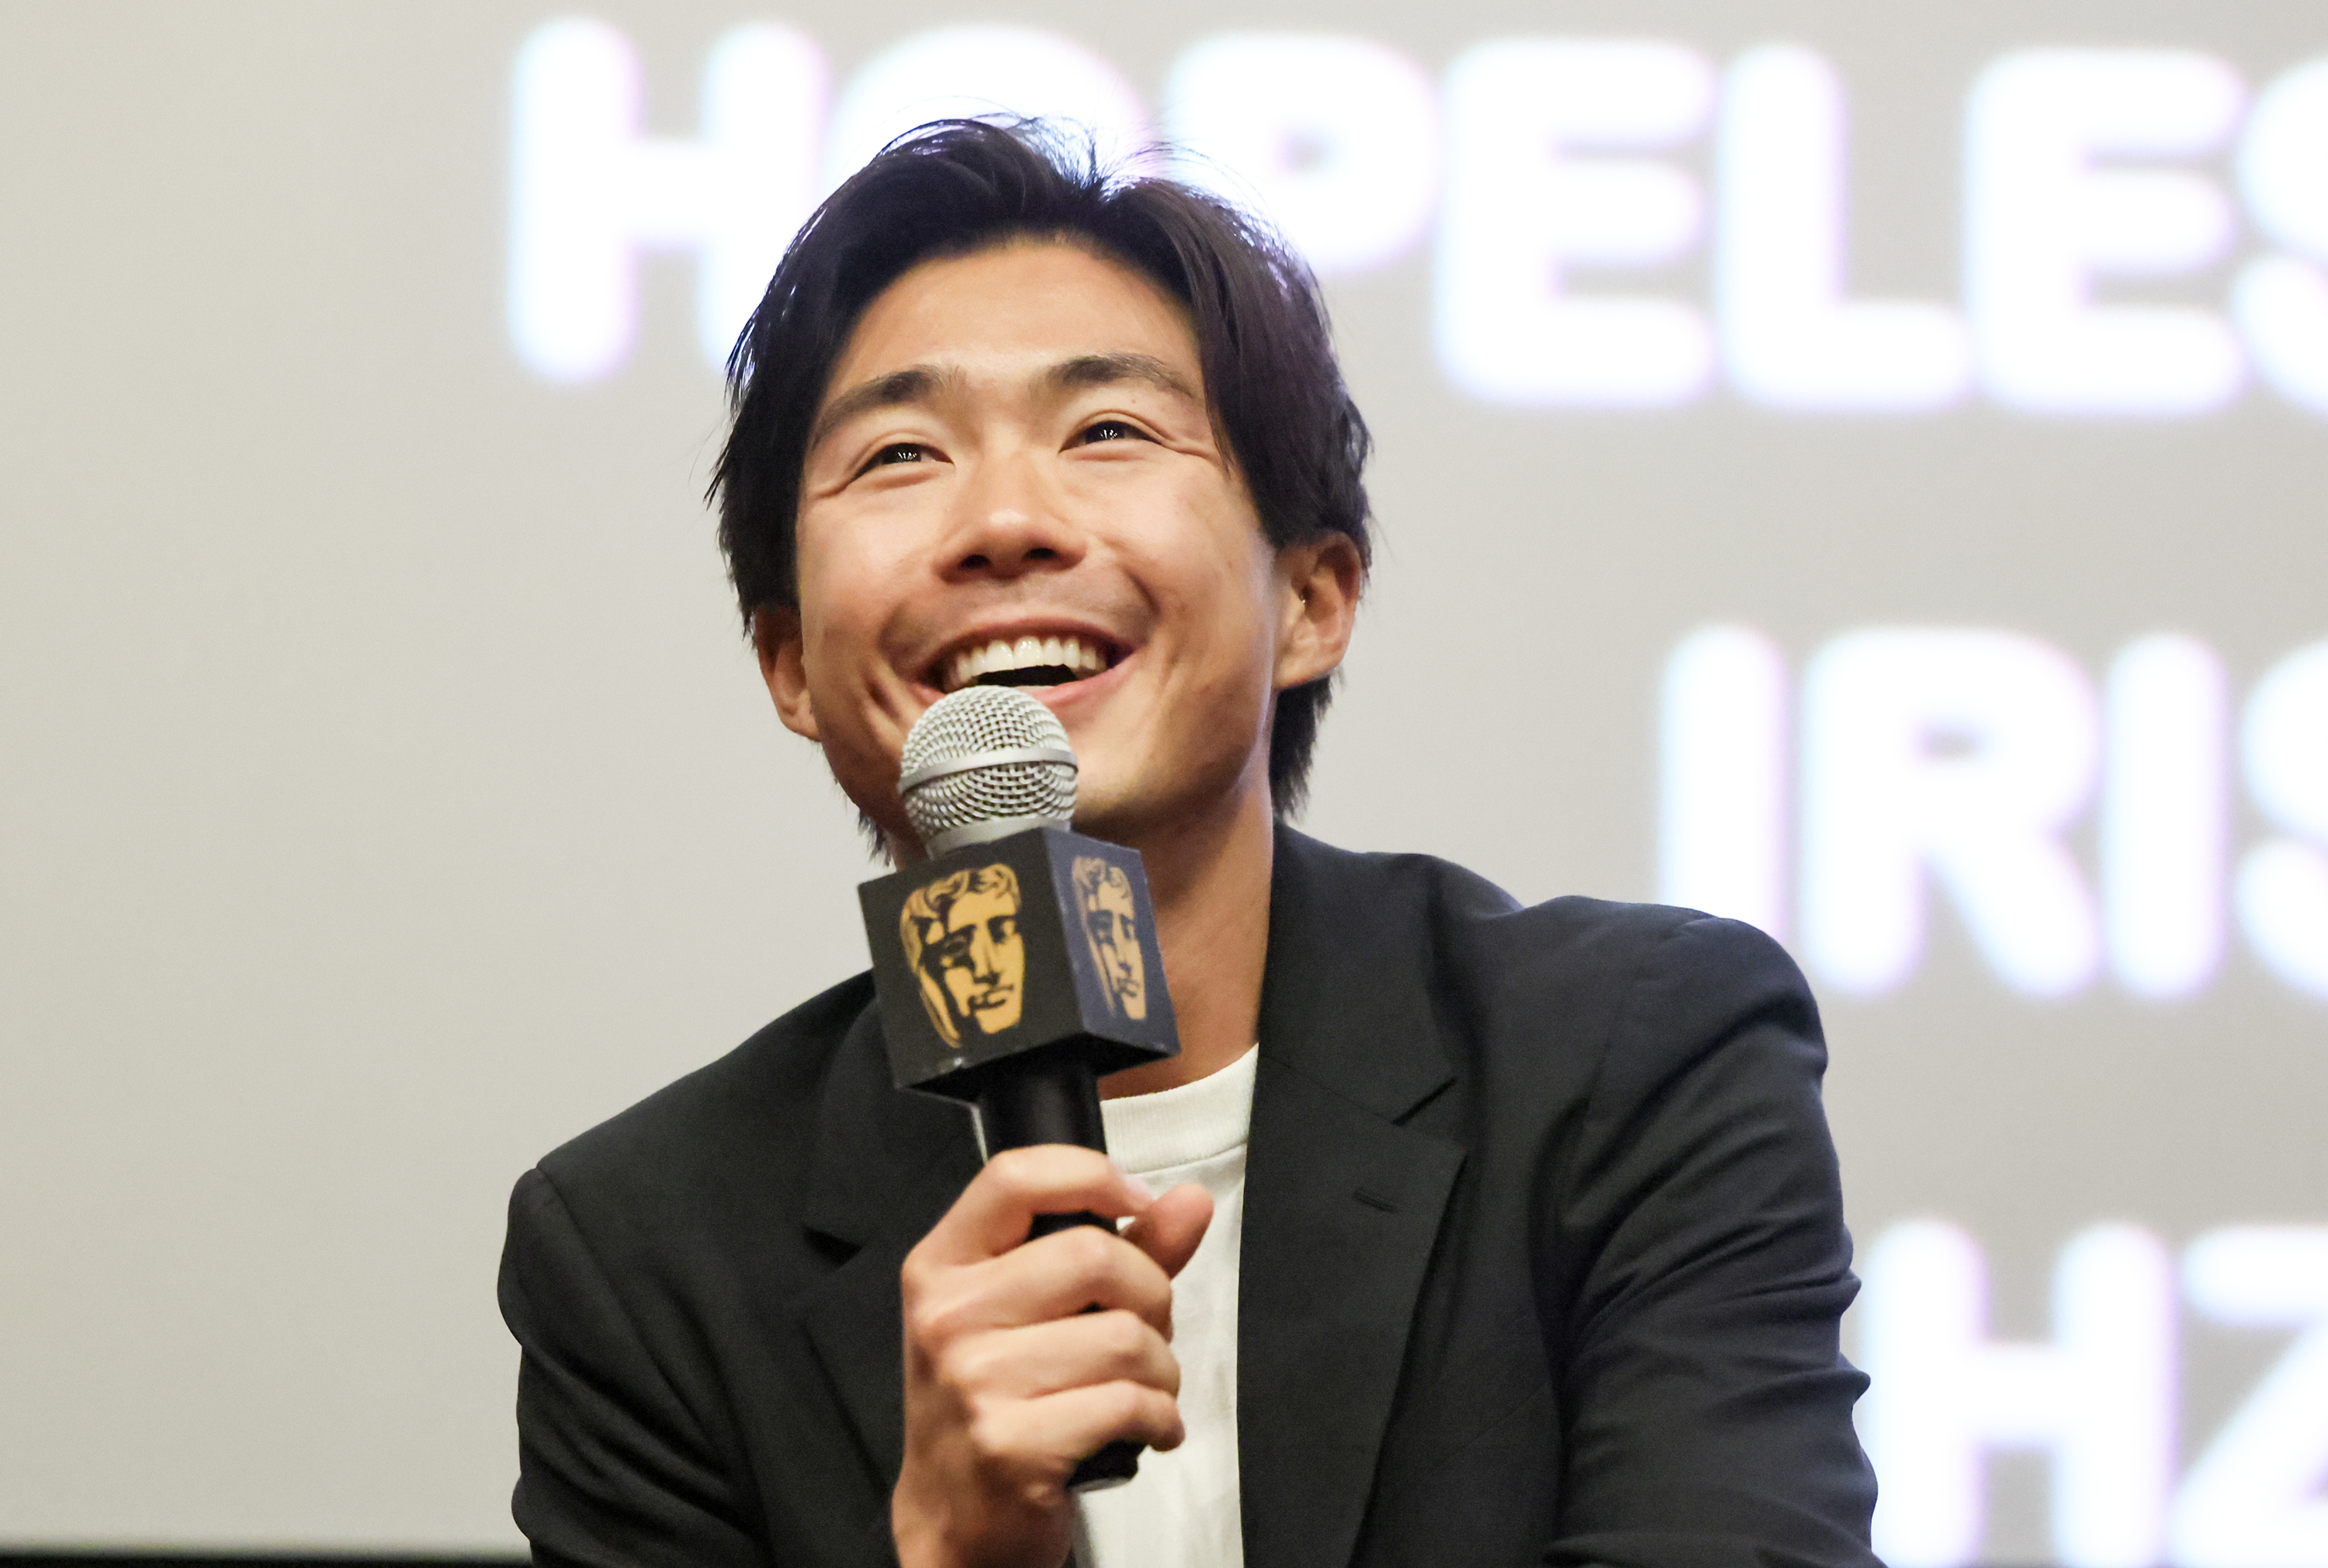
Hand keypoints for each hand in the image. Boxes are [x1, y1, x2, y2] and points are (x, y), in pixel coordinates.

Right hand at [891, 1145, 1213, 1567]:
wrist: (953, 1519)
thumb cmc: (994, 1405)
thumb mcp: (1031, 1314)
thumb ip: (1121, 1251)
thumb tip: (1190, 1201)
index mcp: (943, 1266)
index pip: (1014, 1177)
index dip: (1092, 1175)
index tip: (1136, 1201)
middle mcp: (948, 1315)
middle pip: (1094, 1255)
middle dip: (1151, 1295)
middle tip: (1145, 1330)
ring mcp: (974, 1380)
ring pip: (1124, 1336)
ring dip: (1162, 1368)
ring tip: (1145, 1388)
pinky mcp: (1009, 1444)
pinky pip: (1127, 1403)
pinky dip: (1161, 1418)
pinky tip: (1147, 1427)